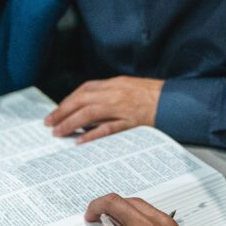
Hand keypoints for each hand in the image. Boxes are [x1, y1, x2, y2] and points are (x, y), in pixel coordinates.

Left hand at [45, 76, 163, 143]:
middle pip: (82, 100)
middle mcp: (115, 93)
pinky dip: (92, 135)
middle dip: (62, 112)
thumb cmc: (154, 95)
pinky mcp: (131, 122)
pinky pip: (108, 128)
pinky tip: (81, 141)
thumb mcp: (129, 88)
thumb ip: (111, 94)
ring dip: (71, 123)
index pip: (84, 90)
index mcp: (115, 83)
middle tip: (50, 123)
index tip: (55, 112)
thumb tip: (89, 106)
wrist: (175, 100)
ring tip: (59, 133)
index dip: (67, 101)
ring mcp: (123, 107)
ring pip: (90, 113)